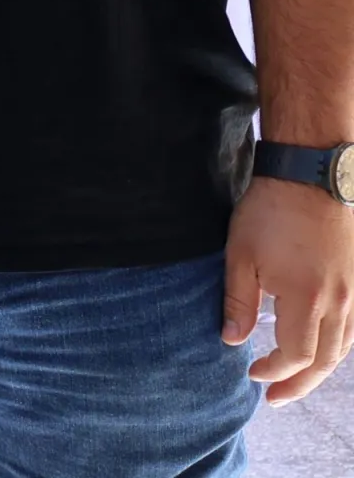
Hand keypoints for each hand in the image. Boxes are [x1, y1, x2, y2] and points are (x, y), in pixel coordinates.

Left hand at [223, 176, 353, 402]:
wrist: (309, 177)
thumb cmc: (270, 213)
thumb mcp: (240, 255)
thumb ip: (237, 302)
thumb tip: (232, 341)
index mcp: (307, 299)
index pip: (297, 356)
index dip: (275, 371)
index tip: (252, 373)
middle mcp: (339, 303)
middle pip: (325, 361)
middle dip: (298, 384)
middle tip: (275, 397)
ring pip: (343, 348)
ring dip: (320, 370)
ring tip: (296, 381)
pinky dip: (338, 347)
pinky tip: (322, 350)